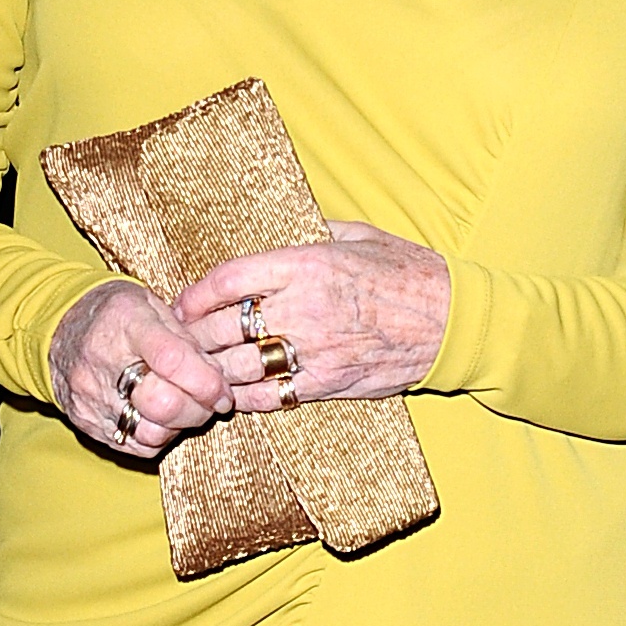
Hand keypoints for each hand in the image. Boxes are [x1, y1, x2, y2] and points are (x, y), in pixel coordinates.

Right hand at [48, 278, 228, 461]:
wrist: (55, 327)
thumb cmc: (114, 313)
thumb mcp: (151, 304)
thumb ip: (185, 337)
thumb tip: (217, 376)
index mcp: (126, 323)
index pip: (172, 360)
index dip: (206, 383)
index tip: (223, 392)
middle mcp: (102, 362)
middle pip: (163, 405)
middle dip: (198, 408)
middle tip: (208, 401)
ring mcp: (91, 397)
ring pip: (151, 432)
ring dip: (178, 426)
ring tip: (183, 408)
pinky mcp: (86, 422)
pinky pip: (133, 445)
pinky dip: (156, 436)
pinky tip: (158, 417)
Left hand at [173, 222, 450, 411]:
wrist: (452, 320)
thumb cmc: (408, 272)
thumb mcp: (358, 235)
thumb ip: (312, 232)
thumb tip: (280, 227)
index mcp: (308, 264)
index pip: (231, 279)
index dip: (195, 293)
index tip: (180, 301)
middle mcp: (305, 308)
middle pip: (225, 326)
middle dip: (192, 336)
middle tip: (173, 341)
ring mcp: (315, 351)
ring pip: (240, 367)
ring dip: (210, 371)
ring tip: (191, 371)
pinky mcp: (328, 385)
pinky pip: (270, 397)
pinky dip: (242, 398)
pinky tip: (228, 394)